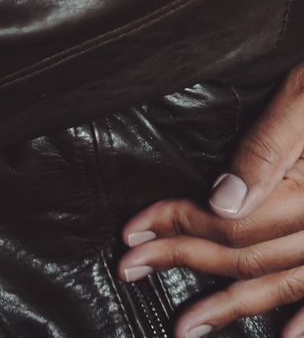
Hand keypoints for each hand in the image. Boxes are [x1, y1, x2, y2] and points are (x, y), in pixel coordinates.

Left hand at [118, 64, 303, 336]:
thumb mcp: (303, 101)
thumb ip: (266, 150)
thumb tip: (221, 201)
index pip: (228, 219)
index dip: (173, 221)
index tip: (130, 230)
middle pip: (247, 254)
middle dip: (183, 259)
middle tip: (129, 268)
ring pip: (284, 284)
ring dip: (232, 307)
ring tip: (186, 327)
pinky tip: (284, 337)